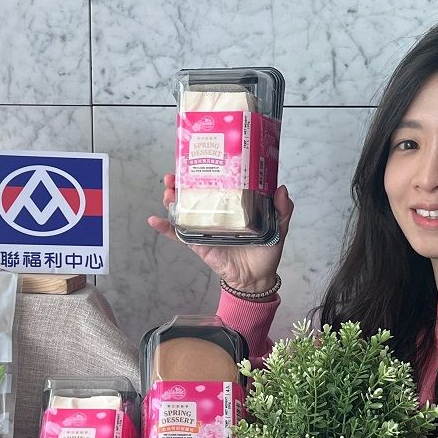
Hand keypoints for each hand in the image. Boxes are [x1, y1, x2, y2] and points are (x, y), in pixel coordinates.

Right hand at [146, 173, 292, 293]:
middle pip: (194, 194)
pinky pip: (178, 235)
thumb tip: (281, 188)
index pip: (217, 184)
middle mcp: (215, 213)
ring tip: (167, 191)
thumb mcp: (278, 226)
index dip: (205, 171)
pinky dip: (166, 228)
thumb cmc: (266, 250)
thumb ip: (282, 209)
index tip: (198, 159)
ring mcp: (204, 227)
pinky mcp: (198, 243)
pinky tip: (154, 220)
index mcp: (232, 205)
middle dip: (180, 182)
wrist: (257, 278)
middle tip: (173, 175)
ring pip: (183, 210)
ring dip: (171, 199)